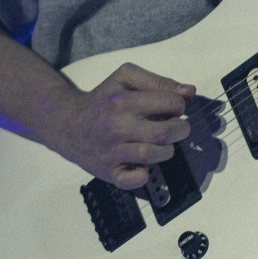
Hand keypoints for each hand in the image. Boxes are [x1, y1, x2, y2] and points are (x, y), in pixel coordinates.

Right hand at [37, 62, 193, 189]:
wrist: (68, 124)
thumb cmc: (102, 101)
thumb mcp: (124, 78)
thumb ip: (157, 81)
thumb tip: (189, 91)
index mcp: (122, 101)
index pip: (171, 103)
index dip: (178, 105)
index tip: (172, 108)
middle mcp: (116, 126)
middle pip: (166, 132)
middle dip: (181, 129)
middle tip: (176, 127)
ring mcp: (112, 151)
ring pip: (154, 155)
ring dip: (166, 150)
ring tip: (160, 143)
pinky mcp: (109, 172)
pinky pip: (134, 180)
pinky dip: (143, 175)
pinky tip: (142, 165)